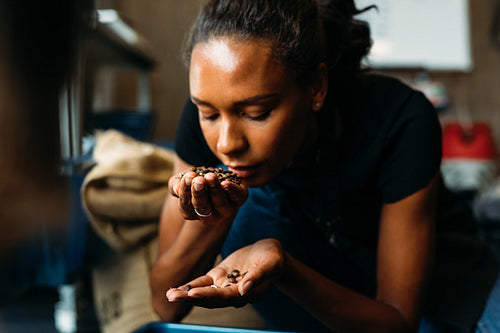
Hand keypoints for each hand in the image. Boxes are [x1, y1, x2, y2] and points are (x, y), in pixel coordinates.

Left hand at [166, 239, 284, 307]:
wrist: (271, 253)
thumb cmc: (274, 258)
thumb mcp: (271, 263)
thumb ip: (258, 276)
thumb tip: (244, 289)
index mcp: (247, 293)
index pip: (225, 296)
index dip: (209, 296)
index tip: (193, 293)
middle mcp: (234, 293)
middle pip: (210, 298)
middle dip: (190, 298)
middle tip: (172, 296)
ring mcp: (225, 285)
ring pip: (203, 292)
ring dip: (186, 294)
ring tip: (170, 294)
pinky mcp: (220, 276)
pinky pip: (203, 283)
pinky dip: (190, 286)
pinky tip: (177, 289)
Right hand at [168, 169, 247, 222]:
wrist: (222, 179)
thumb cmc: (198, 182)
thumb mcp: (184, 182)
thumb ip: (175, 185)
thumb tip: (176, 188)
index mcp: (194, 213)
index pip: (186, 207)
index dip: (185, 193)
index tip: (187, 177)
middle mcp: (210, 216)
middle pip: (203, 207)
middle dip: (200, 193)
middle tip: (198, 180)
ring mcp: (226, 209)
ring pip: (220, 202)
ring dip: (214, 189)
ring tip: (210, 177)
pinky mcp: (240, 199)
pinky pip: (237, 197)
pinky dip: (232, 190)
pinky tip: (226, 183)